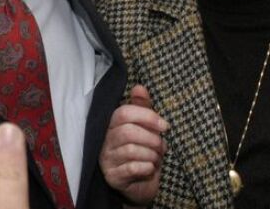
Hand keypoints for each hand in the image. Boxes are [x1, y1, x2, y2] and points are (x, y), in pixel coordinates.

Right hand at [99, 84, 167, 205]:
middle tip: (161, 146)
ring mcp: (107, 159)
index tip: (165, 126)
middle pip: (128, 132)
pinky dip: (146, 167)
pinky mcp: (112, 177)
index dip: (146, 116)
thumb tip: (139, 87)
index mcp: (112, 124)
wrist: (140, 183)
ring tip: (156, 158)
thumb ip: (142, 107)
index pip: (124, 113)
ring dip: (151, 154)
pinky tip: (150, 168)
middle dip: (152, 139)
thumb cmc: (142, 150)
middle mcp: (105, 140)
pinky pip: (131, 168)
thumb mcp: (144, 127)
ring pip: (131, 150)